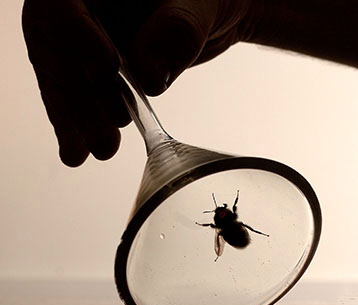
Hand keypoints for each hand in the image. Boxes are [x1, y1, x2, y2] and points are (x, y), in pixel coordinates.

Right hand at [22, 0, 260, 165]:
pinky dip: (81, 122)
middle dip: (77, 95)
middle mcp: (78, 4)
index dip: (79, 36)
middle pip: (55, 47)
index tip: (106, 71)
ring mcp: (82, 35)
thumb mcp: (200, 6)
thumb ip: (176, 31)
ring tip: (98, 150)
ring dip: (76, 118)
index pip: (64, 3)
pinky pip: (78, 92)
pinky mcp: (93, 65)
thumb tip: (150, 77)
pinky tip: (81, 152)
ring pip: (62, 76)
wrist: (215, 14)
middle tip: (102, 136)